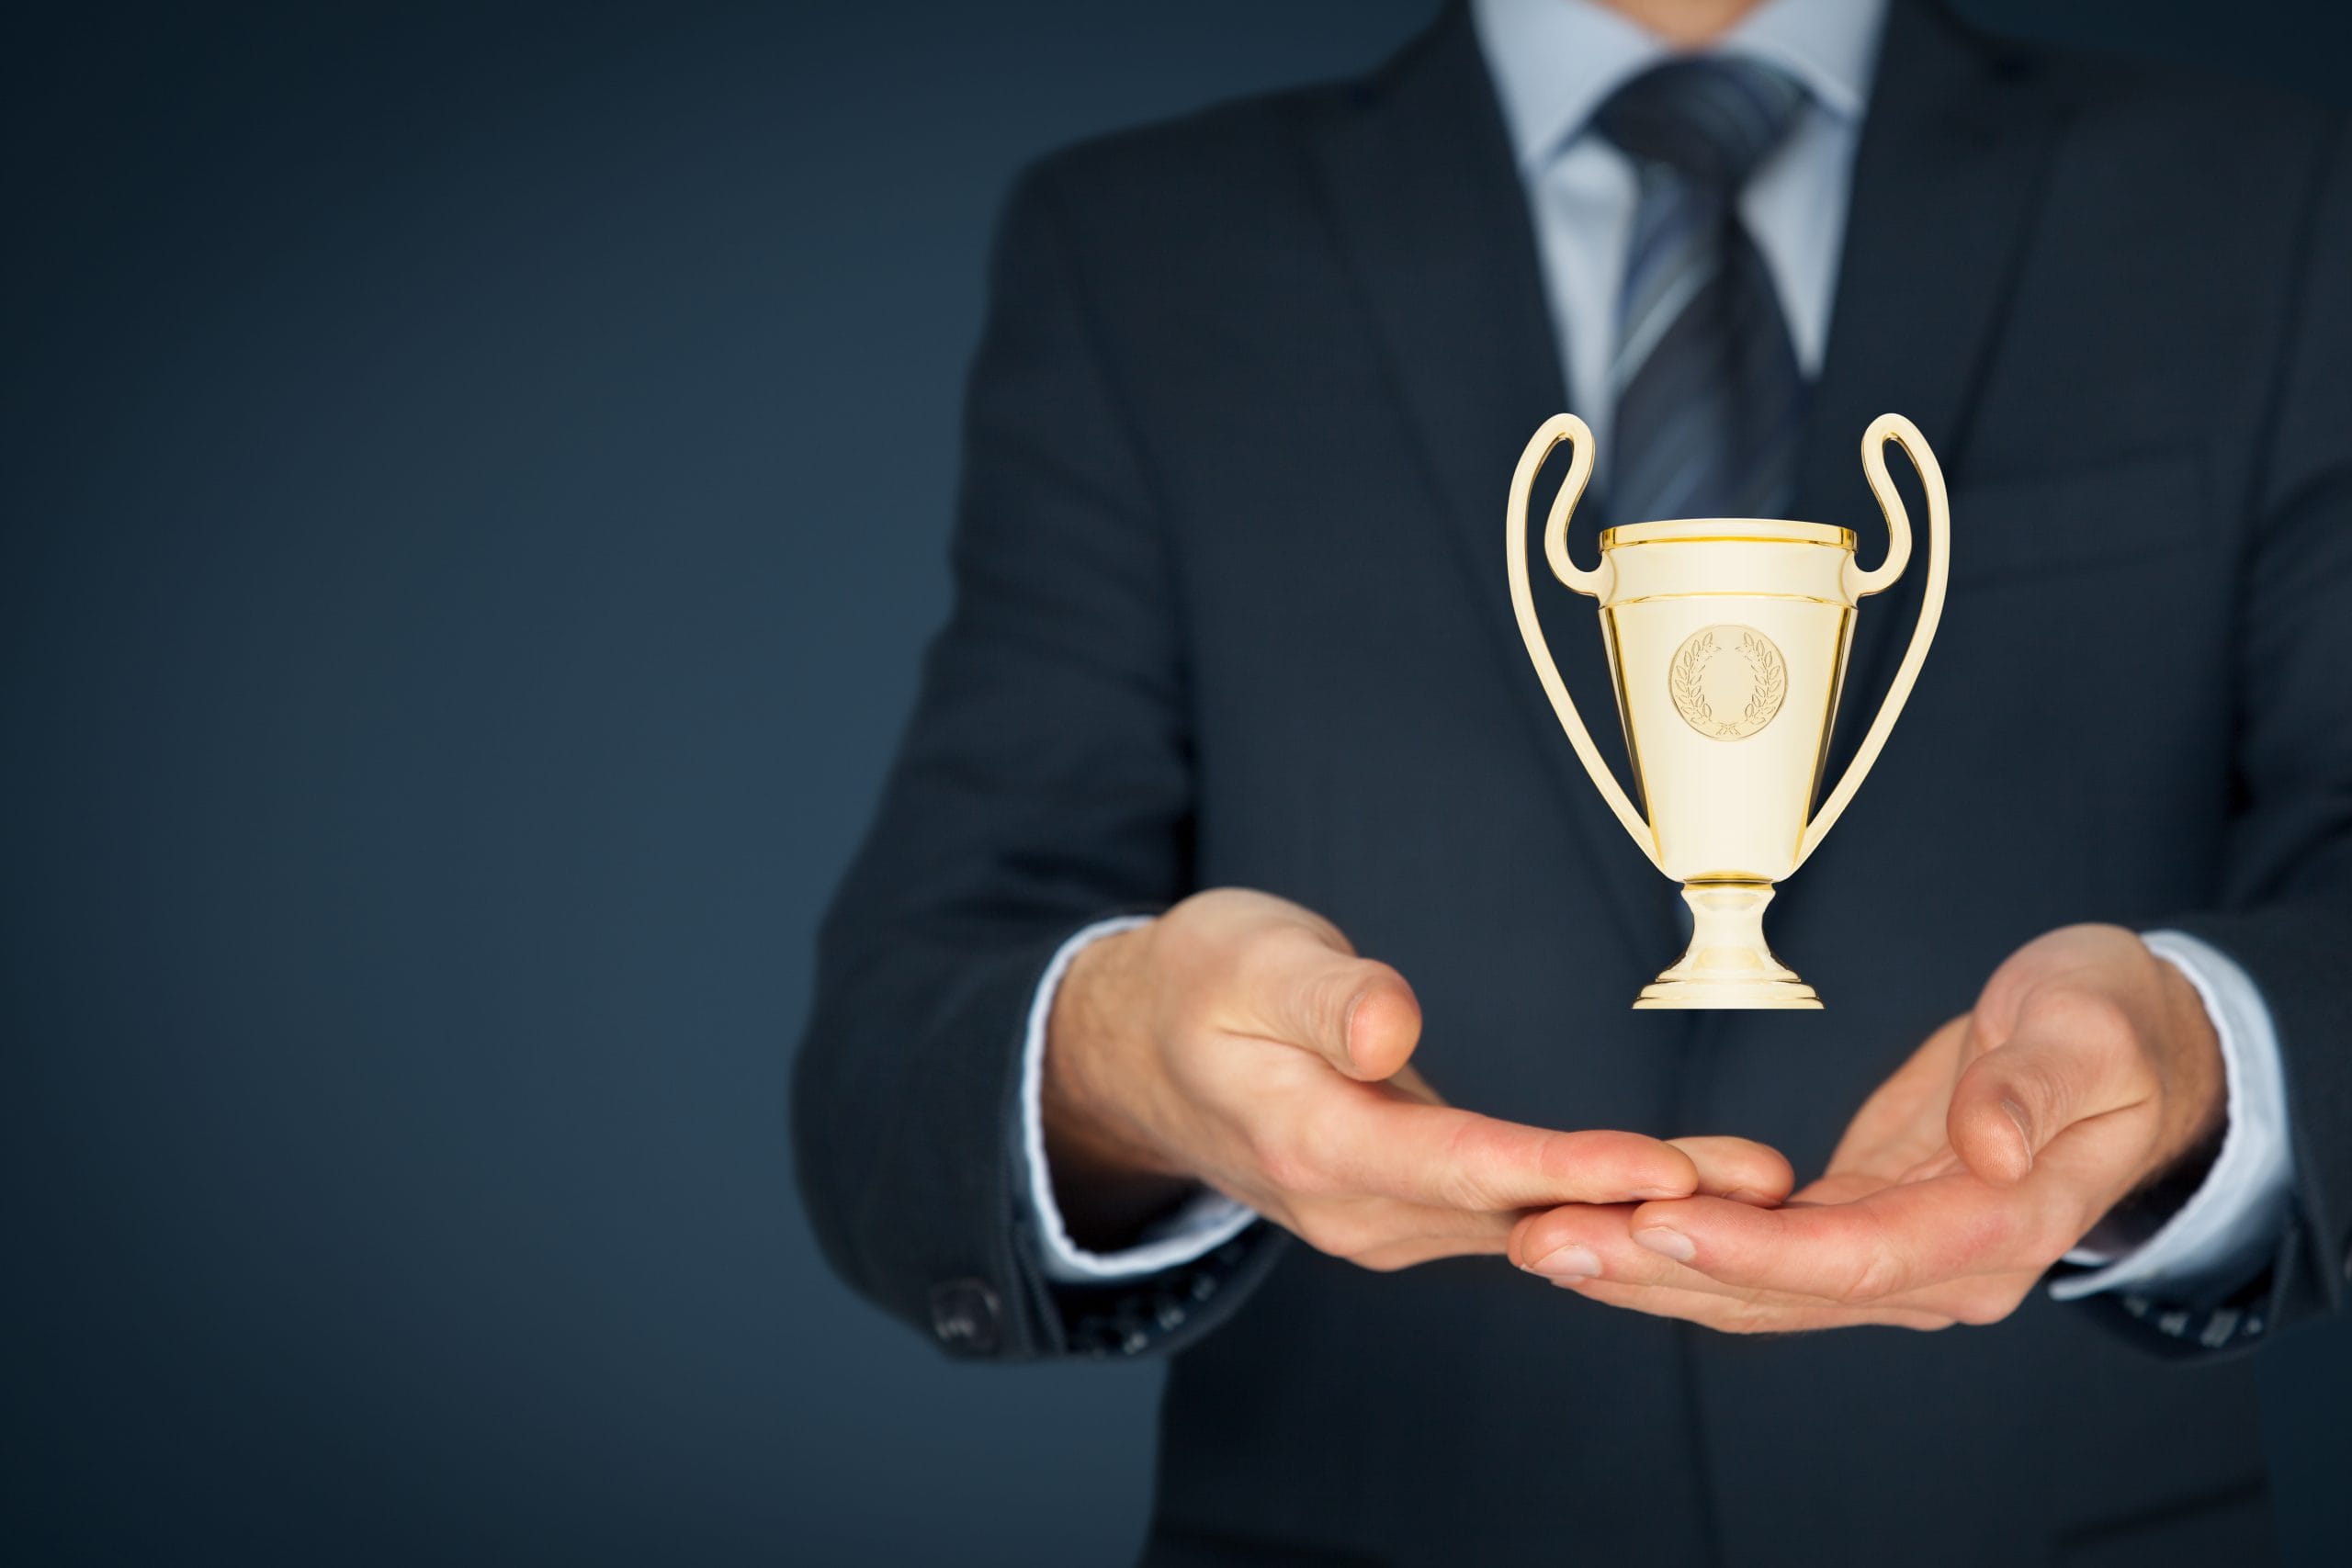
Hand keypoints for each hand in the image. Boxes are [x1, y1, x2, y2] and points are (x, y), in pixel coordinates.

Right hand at [1044, 889, 1785, 1269]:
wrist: (1144, 1055)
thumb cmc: (1200, 985)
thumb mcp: (1244, 958)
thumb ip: (1320, 994)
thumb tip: (1388, 1026)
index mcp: (1312, 1144)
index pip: (1462, 1164)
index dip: (1566, 1166)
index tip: (1662, 1167)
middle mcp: (1354, 1208)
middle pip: (1517, 1209)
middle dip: (1643, 1200)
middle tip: (1764, 1186)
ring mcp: (1381, 1221)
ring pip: (1526, 1221)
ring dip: (1637, 1208)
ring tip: (1754, 1184)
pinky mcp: (1406, 1210)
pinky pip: (1511, 1214)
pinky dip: (1593, 1202)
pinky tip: (1674, 1190)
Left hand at [1509, 924, 2226, 1329]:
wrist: (2128, 1043)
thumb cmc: (2109, 1024)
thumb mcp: (2090, 1028)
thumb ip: (2037, 1089)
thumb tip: (1991, 1147)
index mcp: (2002, 1226)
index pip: (1857, 1256)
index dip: (1752, 1248)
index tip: (1656, 1221)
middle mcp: (1941, 1265)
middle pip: (1781, 1290)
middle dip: (1654, 1270)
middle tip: (1544, 1242)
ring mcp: (1897, 1252)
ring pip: (1753, 1285)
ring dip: (1641, 1269)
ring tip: (1539, 1243)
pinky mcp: (1861, 1221)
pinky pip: (1757, 1251)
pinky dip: (1675, 1243)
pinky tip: (1598, 1226)